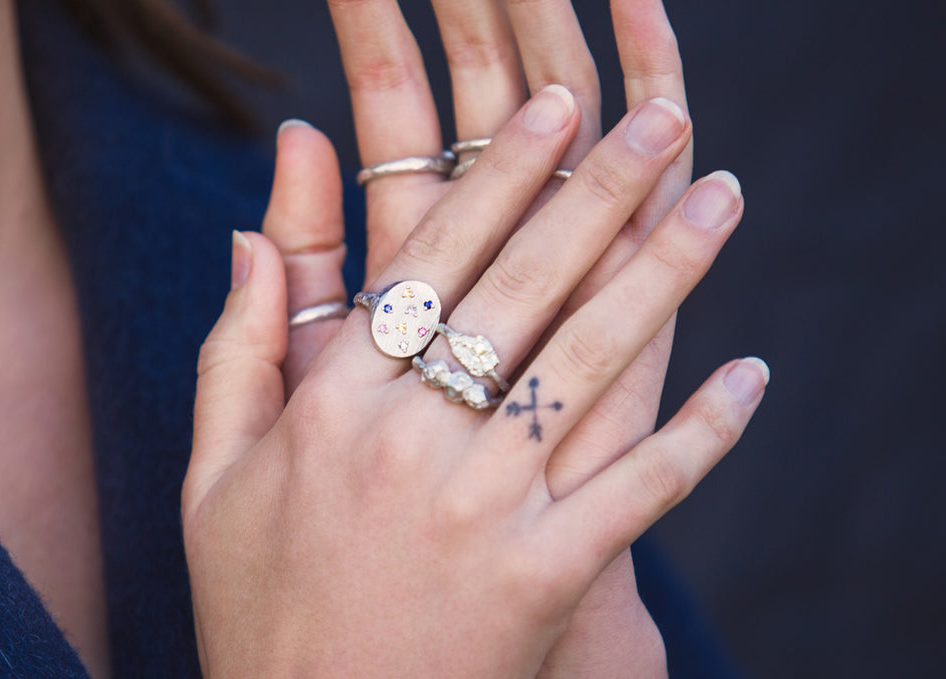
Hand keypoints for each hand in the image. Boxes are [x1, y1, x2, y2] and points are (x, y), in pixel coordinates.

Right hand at [184, 82, 763, 675]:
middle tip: (661, 123)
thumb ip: (234, 347)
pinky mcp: (544, 579)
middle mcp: (411, 441)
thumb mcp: (212, 476)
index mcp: (332, 405)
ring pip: (592, 364)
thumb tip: (250, 231)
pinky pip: (641, 491)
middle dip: (602, 190)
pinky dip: (703, 433)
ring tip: (720, 202)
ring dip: (667, 274)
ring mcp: (484, 511)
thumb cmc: (259, 607)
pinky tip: (750, 375)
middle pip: (525, 286)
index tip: (557, 112)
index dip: (503, 175)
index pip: (433, 257)